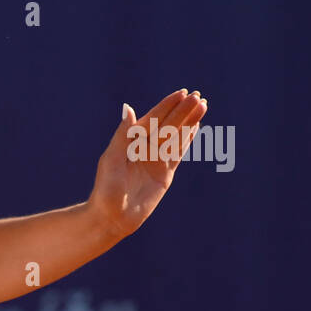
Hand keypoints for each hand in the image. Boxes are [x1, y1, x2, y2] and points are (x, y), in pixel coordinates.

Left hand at [88, 89, 206, 238]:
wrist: (112, 217)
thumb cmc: (106, 188)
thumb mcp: (112, 159)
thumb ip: (123, 135)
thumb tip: (129, 107)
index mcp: (129, 142)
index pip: (152, 119)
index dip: (167, 106)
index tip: (182, 93)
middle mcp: (143, 149)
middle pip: (167, 126)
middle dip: (183, 111)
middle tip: (199, 97)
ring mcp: (154, 161)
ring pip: (175, 137)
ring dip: (189, 122)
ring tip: (203, 106)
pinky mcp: (164, 174)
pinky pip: (178, 153)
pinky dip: (186, 141)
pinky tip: (196, 128)